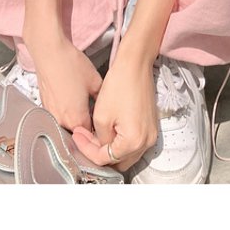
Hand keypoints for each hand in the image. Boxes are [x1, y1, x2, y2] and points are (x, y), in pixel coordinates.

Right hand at [26, 30, 102, 131]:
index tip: (104, 125)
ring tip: (82, 104)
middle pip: (79, 133)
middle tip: (96, 114)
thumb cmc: (70, 64)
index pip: (92, 136)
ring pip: (68, 125)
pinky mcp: (46, 107)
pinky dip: (66, 111)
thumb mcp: (96, 82)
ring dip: (76, 119)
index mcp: (77, 120)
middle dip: (88, 127)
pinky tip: (71, 98)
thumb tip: (104, 107)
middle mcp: (62, 121)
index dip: (100, 131)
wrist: (49, 52)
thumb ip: (102, 100)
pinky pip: (59, 115)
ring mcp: (52, 114)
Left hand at [72, 45, 157, 172]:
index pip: (105, 158)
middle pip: (118, 162)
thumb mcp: (101, 116)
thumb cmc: (120, 85)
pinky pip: (134, 145)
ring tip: (95, 135)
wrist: (136, 66)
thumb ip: (99, 139)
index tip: (78, 137)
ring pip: (126, 156)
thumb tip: (99, 147)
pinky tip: (109, 131)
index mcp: (133, 142)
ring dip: (110, 150)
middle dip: (100, 154)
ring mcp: (151, 137)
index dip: (87, 150)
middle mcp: (145, 144)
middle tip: (85, 139)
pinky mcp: (151, 130)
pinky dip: (121, 143)